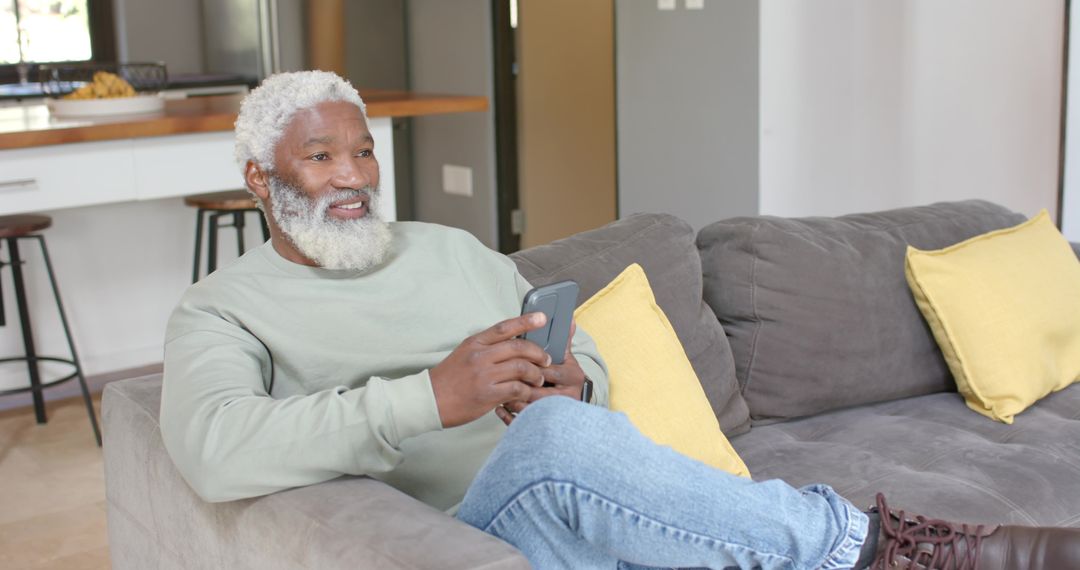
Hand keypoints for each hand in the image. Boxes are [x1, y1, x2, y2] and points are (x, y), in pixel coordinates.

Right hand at [430, 313, 551, 427]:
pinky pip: (516, 389)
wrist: (429, 400)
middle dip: (538, 353)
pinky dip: (526, 392)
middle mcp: (480, 356)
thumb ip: (486, 348)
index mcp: (474, 343)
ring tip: (539, 379)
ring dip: (536, 374)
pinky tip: (526, 394)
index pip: (504, 327)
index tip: (542, 317)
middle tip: (547, 360)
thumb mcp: (463, 354)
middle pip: (518, 347)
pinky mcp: (487, 394)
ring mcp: (484, 375)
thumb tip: (512, 345)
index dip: (526, 321)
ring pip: (521, 368)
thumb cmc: (448, 379)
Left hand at [496, 321, 586, 425]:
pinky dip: (509, 416)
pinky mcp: (545, 425)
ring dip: (511, 400)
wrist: (572, 408)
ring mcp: (556, 412)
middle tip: (497, 376)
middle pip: (537, 390)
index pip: (547, 370)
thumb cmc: (562, 378)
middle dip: (516, 383)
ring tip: (496, 391)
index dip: (526, 366)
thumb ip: (563, 341)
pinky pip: (524, 422)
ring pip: (530, 407)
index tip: (508, 361)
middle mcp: (568, 395)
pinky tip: (499, 408)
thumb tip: (569, 319)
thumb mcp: (565, 359)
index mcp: (572, 375)